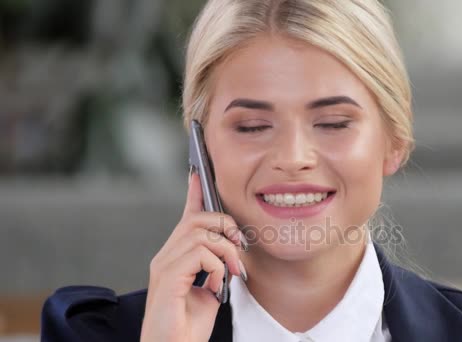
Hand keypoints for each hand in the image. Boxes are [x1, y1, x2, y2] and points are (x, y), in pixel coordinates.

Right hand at [140, 171, 244, 341]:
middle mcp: (165, 256)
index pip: (184, 218)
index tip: (198, 173)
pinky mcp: (168, 276)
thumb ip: (216, 269)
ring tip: (233, 273)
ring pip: (200, 233)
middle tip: (239, 248)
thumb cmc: (188, 327)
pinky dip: (217, 267)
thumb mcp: (210, 292)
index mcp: (175, 257)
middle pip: (196, 219)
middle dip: (224, 226)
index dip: (193, 194)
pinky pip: (200, 253)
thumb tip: (230, 256)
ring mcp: (164, 265)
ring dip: (225, 251)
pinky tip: (214, 286)